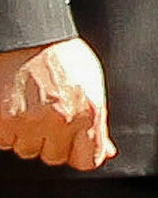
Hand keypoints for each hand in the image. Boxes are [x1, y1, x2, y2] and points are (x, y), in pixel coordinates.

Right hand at [0, 37, 109, 169]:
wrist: (28, 37)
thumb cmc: (61, 56)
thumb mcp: (91, 85)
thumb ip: (97, 122)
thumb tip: (107, 151)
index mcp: (89, 112)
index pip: (88, 160)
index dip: (79, 154)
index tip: (73, 145)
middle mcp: (62, 120)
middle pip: (54, 157)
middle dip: (50, 141)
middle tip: (46, 115)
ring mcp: (31, 121)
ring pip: (27, 150)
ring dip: (27, 135)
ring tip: (29, 108)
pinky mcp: (4, 121)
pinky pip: (4, 141)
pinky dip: (6, 130)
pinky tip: (12, 108)